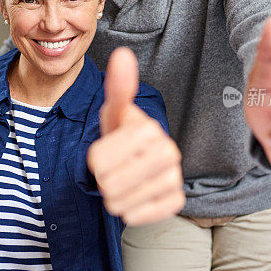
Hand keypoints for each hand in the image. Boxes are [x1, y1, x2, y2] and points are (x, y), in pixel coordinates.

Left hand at [87, 47, 184, 224]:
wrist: (138, 162)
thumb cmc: (121, 136)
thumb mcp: (113, 112)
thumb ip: (117, 87)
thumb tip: (122, 54)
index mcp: (150, 130)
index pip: (99, 160)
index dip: (94, 160)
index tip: (106, 153)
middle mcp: (170, 152)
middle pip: (111, 183)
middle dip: (104, 181)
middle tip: (113, 171)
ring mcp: (175, 178)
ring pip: (123, 202)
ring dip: (115, 198)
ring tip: (122, 184)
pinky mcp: (176, 201)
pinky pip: (143, 216)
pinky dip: (131, 212)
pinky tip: (134, 199)